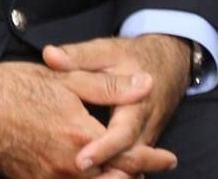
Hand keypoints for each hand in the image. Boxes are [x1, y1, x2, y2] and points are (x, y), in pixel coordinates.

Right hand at [0, 60, 153, 178]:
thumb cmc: (14, 85)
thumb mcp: (64, 79)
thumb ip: (109, 87)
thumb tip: (146, 84)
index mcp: (82, 136)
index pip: (132, 156)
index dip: (154, 159)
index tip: (168, 159)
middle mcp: (69, 165)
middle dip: (135, 175)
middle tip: (146, 169)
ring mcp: (49, 177)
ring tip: (120, 174)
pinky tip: (85, 175)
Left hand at [42, 36, 189, 176]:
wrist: (167, 63)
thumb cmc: (132, 57)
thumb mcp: (106, 51)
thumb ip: (78, 56)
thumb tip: (50, 56)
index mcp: (137, 103)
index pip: (122, 134)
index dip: (102, 149)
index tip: (80, 160)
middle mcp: (145, 126)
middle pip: (129, 157)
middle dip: (106, 170)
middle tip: (75, 173)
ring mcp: (146, 136)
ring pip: (132, 162)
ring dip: (112, 172)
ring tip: (78, 177)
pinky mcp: (143, 141)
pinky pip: (131, 159)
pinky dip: (115, 169)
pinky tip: (93, 175)